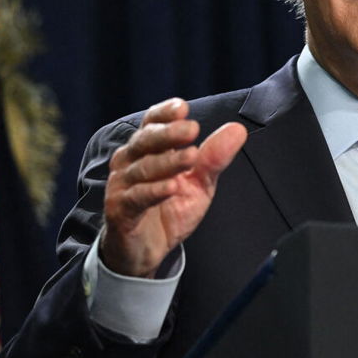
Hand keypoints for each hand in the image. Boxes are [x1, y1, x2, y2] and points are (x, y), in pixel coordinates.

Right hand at [100, 98, 247, 277]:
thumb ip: (213, 158)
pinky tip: (172, 187)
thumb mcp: (199, 184)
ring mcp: (121, 186)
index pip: (152, 123)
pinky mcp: (119, 211)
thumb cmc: (169, 209)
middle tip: (192, 129)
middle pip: (145, 141)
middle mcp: (129, 162)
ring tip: (191, 157)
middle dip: (169, 134)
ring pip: (142, 168)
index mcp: (147, 150)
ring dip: (168, 162)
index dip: (164, 114)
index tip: (183, 107)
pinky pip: (136, 198)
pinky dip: (154, 191)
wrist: (146, 250)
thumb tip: (238, 130)